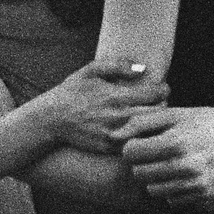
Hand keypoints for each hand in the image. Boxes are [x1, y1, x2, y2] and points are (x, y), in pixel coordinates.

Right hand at [38, 62, 168, 153]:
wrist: (50, 119)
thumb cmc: (72, 91)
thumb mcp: (90, 70)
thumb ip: (117, 65)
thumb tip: (142, 69)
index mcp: (116, 96)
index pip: (155, 94)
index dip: (163, 90)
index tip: (161, 89)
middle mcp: (118, 117)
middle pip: (158, 114)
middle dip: (163, 107)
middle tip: (159, 103)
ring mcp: (115, 135)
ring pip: (148, 131)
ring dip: (154, 123)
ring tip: (151, 116)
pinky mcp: (110, 147)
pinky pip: (134, 144)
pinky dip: (141, 137)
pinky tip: (138, 130)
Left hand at [120, 104, 213, 204]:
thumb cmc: (206, 121)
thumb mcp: (175, 114)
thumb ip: (142, 121)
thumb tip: (114, 136)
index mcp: (174, 142)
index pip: (131, 154)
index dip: (132, 147)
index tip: (141, 142)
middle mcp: (184, 165)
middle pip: (139, 174)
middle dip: (141, 163)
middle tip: (153, 152)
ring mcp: (195, 183)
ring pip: (153, 190)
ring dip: (154, 178)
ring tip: (167, 162)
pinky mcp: (204, 194)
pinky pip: (172, 199)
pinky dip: (171, 188)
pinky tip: (181, 173)